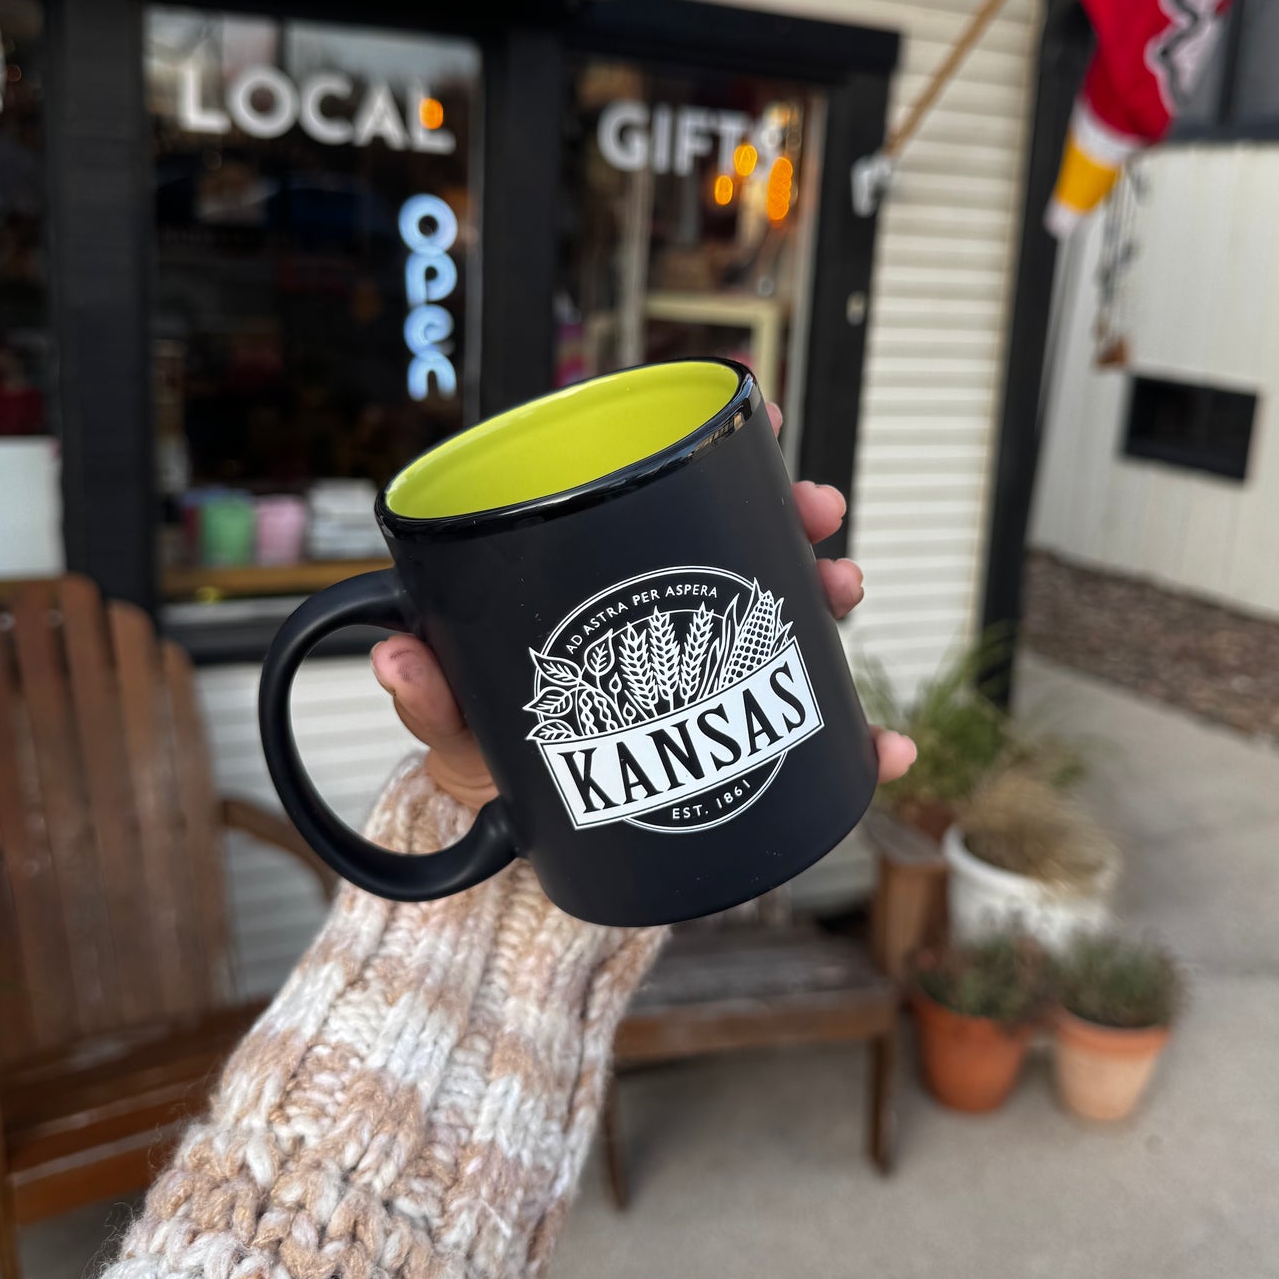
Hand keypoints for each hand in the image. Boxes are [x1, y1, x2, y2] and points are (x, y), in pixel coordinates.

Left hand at [371, 402, 916, 809]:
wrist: (526, 857)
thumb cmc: (490, 768)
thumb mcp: (459, 733)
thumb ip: (431, 700)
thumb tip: (394, 657)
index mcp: (602, 588)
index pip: (658, 499)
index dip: (715, 454)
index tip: (764, 421)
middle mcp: (665, 618)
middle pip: (744, 548)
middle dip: (796, 524)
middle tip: (821, 520)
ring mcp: (707, 678)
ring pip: (786, 620)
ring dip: (831, 599)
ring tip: (847, 591)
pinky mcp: (735, 741)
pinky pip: (808, 733)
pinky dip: (856, 741)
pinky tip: (885, 747)